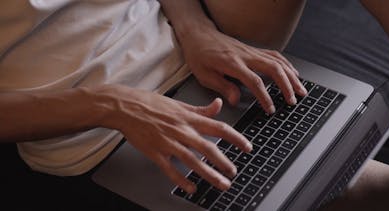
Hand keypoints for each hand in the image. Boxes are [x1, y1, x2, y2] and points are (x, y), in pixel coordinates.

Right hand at [100, 85, 251, 192]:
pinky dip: (182, 180)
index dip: (236, 138)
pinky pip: (170, 169)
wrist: (124, 107)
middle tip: (234, 172)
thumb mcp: (179, 103)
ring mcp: (168, 142)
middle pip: (208, 148)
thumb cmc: (150, 103)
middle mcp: (182, 131)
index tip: (247, 147)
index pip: (219, 127)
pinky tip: (192, 188)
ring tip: (221, 183)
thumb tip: (219, 104)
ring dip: (209, 174)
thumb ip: (201, 108)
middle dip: (224, 162)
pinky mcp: (155, 152)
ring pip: (193, 162)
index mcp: (189, 118)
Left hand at [178, 25, 306, 112]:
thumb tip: (236, 100)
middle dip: (287, 86)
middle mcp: (246, 56)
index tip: (271, 109)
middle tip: (293, 100)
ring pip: (278, 62)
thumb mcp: (204, 75)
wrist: (199, 35)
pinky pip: (275, 56)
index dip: (265, 97)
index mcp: (233, 64)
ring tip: (301, 90)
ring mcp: (252, 51)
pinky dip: (287, 65)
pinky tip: (293, 74)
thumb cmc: (200, 55)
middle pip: (273, 69)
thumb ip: (223, 87)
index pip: (254, 81)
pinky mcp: (254, 50)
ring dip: (291, 76)